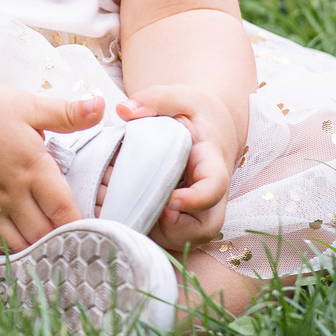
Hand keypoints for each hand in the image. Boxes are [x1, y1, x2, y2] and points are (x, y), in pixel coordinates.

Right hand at [0, 85, 105, 250]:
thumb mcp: (27, 105)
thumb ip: (67, 113)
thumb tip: (101, 107)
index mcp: (31, 166)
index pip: (63, 210)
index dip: (82, 225)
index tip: (95, 229)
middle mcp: (11, 190)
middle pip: (43, 233)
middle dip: (61, 239)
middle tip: (76, 240)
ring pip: (18, 243)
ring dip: (36, 247)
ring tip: (51, 244)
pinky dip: (9, 247)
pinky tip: (21, 242)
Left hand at [119, 84, 241, 250]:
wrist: (204, 127)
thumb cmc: (191, 112)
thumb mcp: (177, 96)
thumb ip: (153, 99)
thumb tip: (123, 110)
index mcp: (211, 163)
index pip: (214, 188)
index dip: (195, 200)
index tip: (171, 200)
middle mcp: (209, 194)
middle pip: (204, 228)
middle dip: (175, 228)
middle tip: (144, 207)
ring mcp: (195, 210)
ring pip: (184, 238)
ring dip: (154, 230)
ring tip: (124, 203)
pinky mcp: (179, 217)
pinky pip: (165, 236)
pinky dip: (144, 227)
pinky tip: (121, 206)